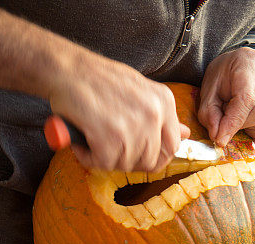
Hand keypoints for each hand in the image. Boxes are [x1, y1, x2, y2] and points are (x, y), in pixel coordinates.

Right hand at [48, 51, 189, 171]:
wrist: (68, 69)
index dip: (156, 156)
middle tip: (111, 147)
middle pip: (151, 160)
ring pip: (126, 164)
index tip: (140, 154)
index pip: (173, 145)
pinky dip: (89, 157)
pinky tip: (83, 140)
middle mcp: (154, 114)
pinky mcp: (110, 139)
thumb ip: (163, 115)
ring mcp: (134, 128)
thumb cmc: (100, 79)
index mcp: (164, 102)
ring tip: (94, 136)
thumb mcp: (141, 91)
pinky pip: (103, 164)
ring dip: (106, 157)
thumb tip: (186, 134)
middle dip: (130, 160)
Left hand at [198, 47, 254, 145]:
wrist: (244, 66)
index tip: (220, 139)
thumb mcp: (209, 88)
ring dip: (247, 127)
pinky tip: (246, 118)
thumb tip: (218, 136)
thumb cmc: (225, 76)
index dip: (233, 122)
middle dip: (241, 124)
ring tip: (235, 114)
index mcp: (249, 62)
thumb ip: (209, 112)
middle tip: (225, 122)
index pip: (246, 98)